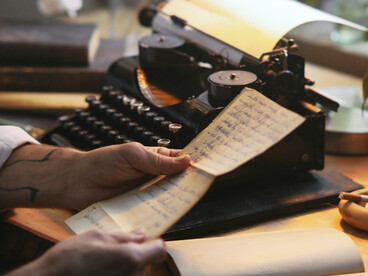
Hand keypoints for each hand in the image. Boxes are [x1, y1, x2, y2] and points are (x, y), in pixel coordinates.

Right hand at [7, 229, 165, 275]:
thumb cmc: (70, 259)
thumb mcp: (96, 237)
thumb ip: (122, 236)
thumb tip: (141, 235)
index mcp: (131, 258)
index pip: (159, 250)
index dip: (153, 243)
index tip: (144, 241)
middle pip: (145, 262)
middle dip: (133, 254)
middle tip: (110, 251)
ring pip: (134, 273)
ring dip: (123, 267)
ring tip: (100, 264)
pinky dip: (116, 275)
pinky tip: (98, 272)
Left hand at [69, 142, 190, 208]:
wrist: (77, 182)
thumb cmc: (103, 162)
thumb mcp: (132, 155)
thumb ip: (158, 160)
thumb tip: (186, 161)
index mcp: (154, 157)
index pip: (179, 159)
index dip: (193, 162)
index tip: (207, 167)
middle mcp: (153, 175)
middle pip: (177, 180)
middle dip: (187, 183)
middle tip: (200, 188)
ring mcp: (146, 191)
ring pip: (167, 196)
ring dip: (175, 198)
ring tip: (187, 201)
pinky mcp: (138, 206)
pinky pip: (154, 209)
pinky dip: (161, 211)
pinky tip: (168, 213)